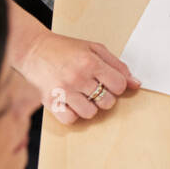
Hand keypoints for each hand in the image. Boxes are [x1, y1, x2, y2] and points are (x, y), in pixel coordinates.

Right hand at [17, 31, 140, 122]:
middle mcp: (78, 77)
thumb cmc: (65, 48)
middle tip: (94, 88)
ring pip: (91, 113)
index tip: (109, 81)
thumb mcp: (94, 49)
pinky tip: (70, 102)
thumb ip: (117, 66)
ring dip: (89, 106)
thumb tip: (136, 83)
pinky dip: (73, 114)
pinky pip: (71, 120)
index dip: (117, 85)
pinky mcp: (51, 102)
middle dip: (105, 97)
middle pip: (108, 102)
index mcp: (91, 62)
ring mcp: (64, 91)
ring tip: (81, 95)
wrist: (33, 50)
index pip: (119, 85)